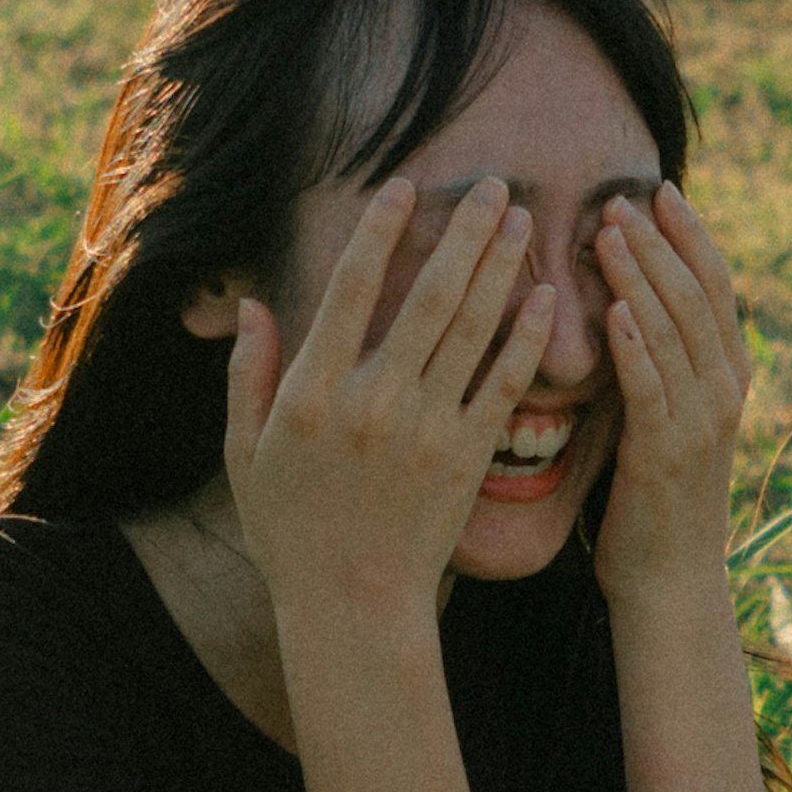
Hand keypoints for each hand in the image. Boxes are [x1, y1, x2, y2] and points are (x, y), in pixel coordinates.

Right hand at [224, 177, 550, 634]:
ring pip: (471, 330)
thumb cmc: (291, 531)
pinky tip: (547, 297)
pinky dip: (526, 338)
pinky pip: (502, 385)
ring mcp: (424, 430)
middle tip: (498, 184)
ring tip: (527, 221)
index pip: (349, 291)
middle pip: (427, 297)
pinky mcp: (466, 459)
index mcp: (311, 393)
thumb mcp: (244, 454)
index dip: (380, 232)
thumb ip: (246, 376)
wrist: (351, 607)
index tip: (406, 187)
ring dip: (502, 269)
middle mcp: (370, 402)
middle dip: (465, 233)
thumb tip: (250, 305)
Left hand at [589, 182, 751, 606]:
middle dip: (657, 242)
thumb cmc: (658, 496)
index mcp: (729, 374)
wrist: (672, 580)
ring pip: (673, 331)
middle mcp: (725, 390)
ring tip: (605, 233)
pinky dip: (634, 346)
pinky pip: (651, 388)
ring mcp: (701, 421)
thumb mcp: (670, 416)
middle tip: (619, 198)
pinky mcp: (666, 453)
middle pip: (695, 296)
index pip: (715, 285)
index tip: (660, 190)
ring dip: (638, 277)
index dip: (691, 234)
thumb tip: (630, 299)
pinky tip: (612, 312)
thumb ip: (661, 361)